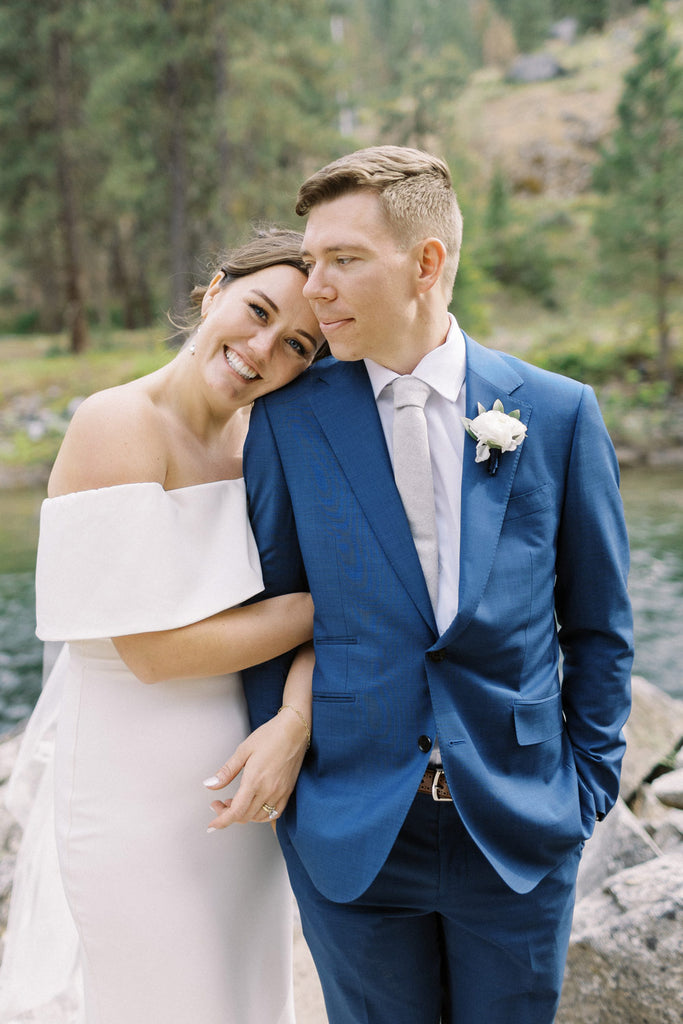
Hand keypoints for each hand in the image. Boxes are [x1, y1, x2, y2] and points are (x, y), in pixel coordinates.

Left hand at [203, 710, 308, 828]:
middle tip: (220, 803)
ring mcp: (280, 792)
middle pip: (245, 816)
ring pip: (258, 817)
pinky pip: (274, 813)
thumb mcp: (243, 750)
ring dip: (244, 815)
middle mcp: (268, 790)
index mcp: (254, 780)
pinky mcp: (288, 791)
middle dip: (228, 815)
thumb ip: (226, 772)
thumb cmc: (271, 735)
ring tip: (236, 802)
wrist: (295, 729)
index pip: (236, 812)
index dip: (222, 821)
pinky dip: (261, 814)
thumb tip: (210, 785)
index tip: (212, 824)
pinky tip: (254, 804)